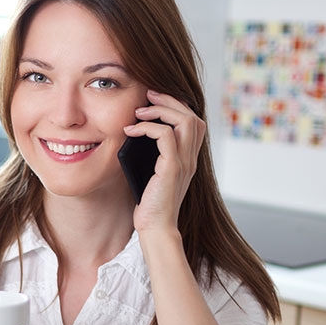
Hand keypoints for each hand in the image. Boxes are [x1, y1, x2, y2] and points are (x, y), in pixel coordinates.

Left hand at [123, 89, 204, 236]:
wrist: (155, 228)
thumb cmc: (150, 205)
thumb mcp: (151, 174)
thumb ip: (152, 155)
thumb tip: (134, 133)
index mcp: (188, 159)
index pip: (194, 122)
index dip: (177, 106)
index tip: (154, 102)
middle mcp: (190, 159)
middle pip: (193, 116)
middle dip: (170, 101)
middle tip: (147, 96)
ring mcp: (184, 163)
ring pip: (185, 121)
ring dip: (161, 110)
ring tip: (139, 111)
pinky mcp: (172, 168)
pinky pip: (166, 136)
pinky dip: (148, 127)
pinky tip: (131, 130)